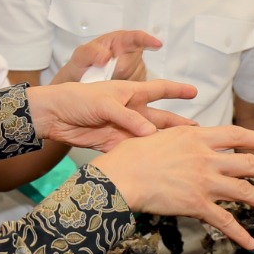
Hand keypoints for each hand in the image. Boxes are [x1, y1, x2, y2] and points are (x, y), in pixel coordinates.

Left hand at [27, 77, 198, 150]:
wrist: (54, 116)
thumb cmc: (78, 99)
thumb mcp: (105, 103)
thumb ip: (128, 118)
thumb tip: (151, 133)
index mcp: (130, 93)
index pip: (159, 89)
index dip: (177, 90)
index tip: (194, 91)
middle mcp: (131, 111)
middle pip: (160, 118)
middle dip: (178, 124)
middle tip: (199, 132)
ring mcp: (124, 129)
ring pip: (150, 137)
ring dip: (166, 143)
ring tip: (185, 150)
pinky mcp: (115, 144)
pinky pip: (135, 150)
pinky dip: (147, 156)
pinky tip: (160, 164)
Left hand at [52, 29, 162, 84]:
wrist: (80, 82)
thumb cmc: (81, 65)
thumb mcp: (80, 56)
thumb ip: (90, 52)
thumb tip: (105, 56)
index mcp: (119, 40)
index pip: (136, 37)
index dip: (147, 40)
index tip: (157, 44)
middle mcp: (130, 52)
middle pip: (134, 63)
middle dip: (118, 71)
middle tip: (103, 74)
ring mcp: (135, 67)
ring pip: (135, 77)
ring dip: (121, 82)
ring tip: (106, 81)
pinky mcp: (138, 82)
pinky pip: (138, 88)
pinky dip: (126, 90)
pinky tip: (114, 89)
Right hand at [92, 123, 253, 250]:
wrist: (122, 176)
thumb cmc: (132, 153)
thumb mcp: (160, 134)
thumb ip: (182, 135)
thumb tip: (197, 132)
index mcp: (198, 137)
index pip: (237, 135)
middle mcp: (207, 158)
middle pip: (251, 164)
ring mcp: (204, 182)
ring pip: (245, 192)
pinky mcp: (197, 205)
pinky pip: (224, 221)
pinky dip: (240, 233)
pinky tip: (252, 242)